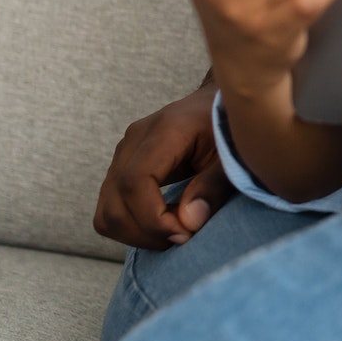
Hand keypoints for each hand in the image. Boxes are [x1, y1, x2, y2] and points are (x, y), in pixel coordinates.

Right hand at [93, 83, 233, 249]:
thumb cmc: (231, 128)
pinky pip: (111, 209)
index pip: (135, 182)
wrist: (219, 104)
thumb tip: (188, 223)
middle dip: (147, 233)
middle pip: (115, 202)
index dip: (153, 219)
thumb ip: (214, 186)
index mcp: (165, 130)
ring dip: (137, 234)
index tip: (183, 234)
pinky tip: (164, 224)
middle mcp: (135, 140)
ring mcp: (124, 154)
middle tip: (184, 236)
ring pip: (106, 212)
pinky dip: (132, 227)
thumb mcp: (234, 155)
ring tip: (175, 232)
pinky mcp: (122, 167)